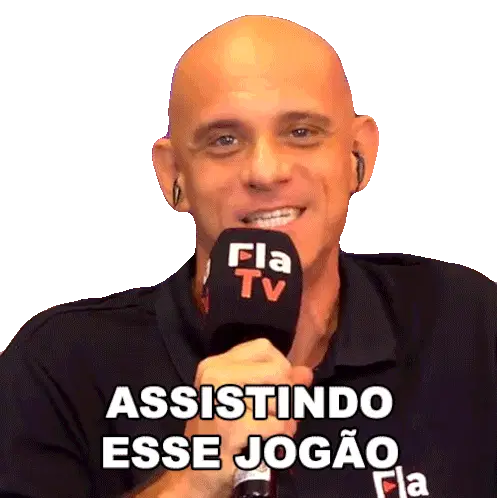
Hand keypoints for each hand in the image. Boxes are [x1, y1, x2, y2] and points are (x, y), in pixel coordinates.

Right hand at [177, 338, 312, 497]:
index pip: (265, 348)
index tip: (273, 389)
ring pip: (280, 399)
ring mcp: (222, 400)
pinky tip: (267, 444)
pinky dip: (279, 437)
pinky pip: (277, 425)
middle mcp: (215, 376)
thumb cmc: (221, 434)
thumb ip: (278, 382)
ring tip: (267, 430)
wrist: (195, 475)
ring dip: (283, 420)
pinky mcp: (231, 426)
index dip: (279, 368)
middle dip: (285, 396)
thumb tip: (306, 373)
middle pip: (278, 371)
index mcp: (216, 364)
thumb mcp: (246, 400)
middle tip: (272, 414)